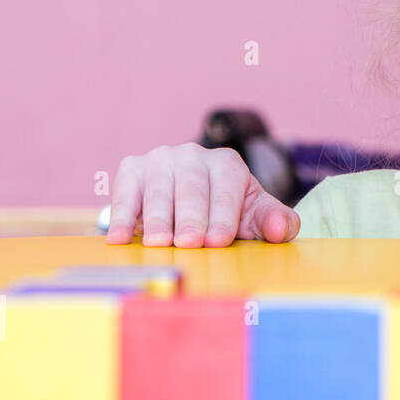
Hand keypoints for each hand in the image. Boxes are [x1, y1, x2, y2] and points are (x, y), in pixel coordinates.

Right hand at [105, 142, 299, 246]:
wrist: (186, 203)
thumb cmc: (225, 213)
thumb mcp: (253, 216)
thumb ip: (274, 221)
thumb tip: (281, 228)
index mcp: (226, 163)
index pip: (226, 187)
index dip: (223, 215)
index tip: (218, 241)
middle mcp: (192, 155)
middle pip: (191, 188)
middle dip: (190, 217)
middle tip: (188, 243)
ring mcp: (159, 160)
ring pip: (158, 190)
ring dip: (156, 219)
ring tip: (158, 244)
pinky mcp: (132, 170)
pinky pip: (125, 193)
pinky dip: (121, 216)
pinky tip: (118, 238)